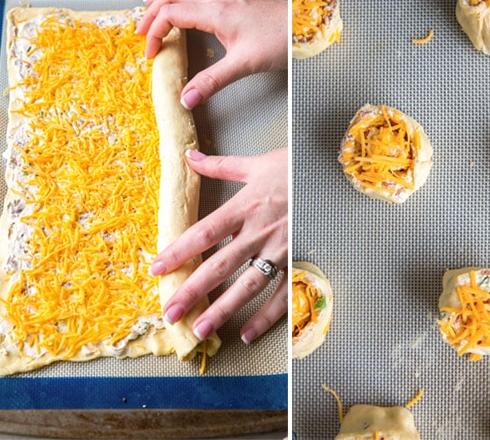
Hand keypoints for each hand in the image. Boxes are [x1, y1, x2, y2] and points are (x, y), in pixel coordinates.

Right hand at [136, 0, 287, 108]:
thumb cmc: (280, 41)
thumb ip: (212, 82)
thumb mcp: (243, 65)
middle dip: (152, 11)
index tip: (151, 54)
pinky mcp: (239, 0)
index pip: (171, 14)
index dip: (155, 32)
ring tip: (153, 5)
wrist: (306, 27)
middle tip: (140, 30)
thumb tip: (185, 98)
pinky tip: (190, 1)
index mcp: (215, 12)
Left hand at [150, 147, 287, 343]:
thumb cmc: (295, 168)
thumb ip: (220, 165)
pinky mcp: (298, 261)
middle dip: (193, 290)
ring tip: (201, 329)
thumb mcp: (256, 164)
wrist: (332, 175)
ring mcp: (280, 250)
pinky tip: (246, 333)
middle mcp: (259, 232)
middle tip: (171, 313)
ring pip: (247, 285)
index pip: (204, 233)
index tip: (157, 268)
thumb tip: (188, 156)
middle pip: (220, 265)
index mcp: (245, 206)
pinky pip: (282, 294)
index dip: (179, 251)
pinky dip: (266, 316)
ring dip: (223, 309)